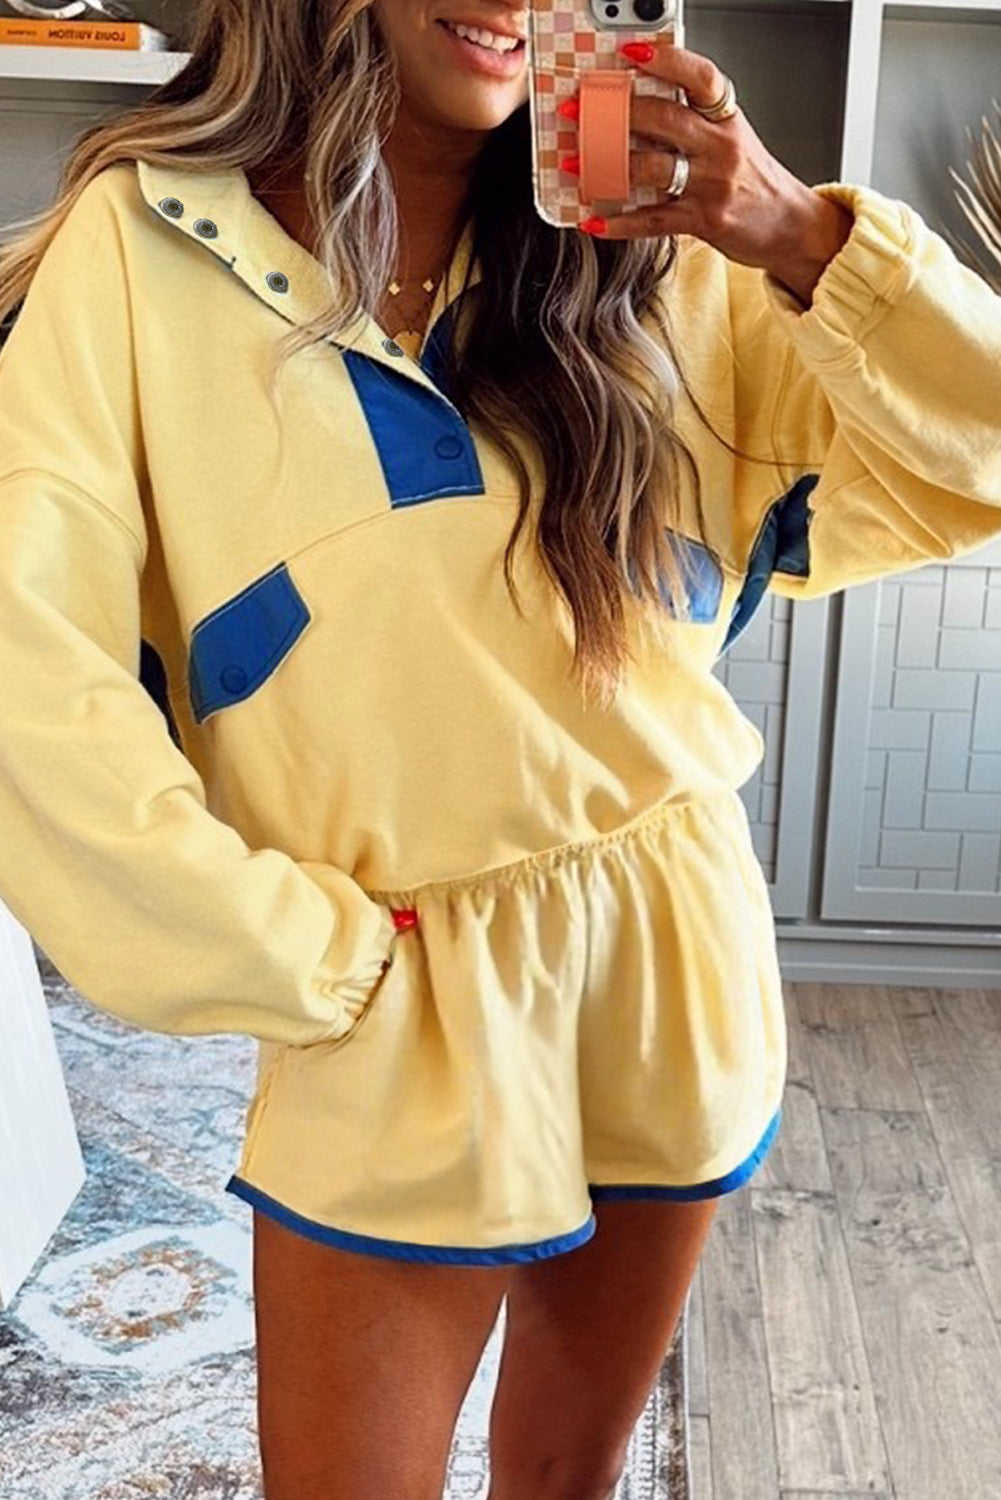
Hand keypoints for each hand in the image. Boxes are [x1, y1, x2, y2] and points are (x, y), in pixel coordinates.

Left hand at [569, 37, 854, 300]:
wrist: (790, 225)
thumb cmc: (754, 180)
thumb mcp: (732, 137)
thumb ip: (694, 120)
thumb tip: (639, 105)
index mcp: (727, 118)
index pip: (699, 77)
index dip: (665, 61)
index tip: (629, 53)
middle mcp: (721, 147)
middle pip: (665, 118)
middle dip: (615, 113)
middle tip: (578, 111)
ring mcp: (712, 185)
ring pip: (653, 168)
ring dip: (606, 167)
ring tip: (574, 165)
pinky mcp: (704, 221)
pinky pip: (653, 220)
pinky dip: (619, 223)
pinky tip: (593, 220)